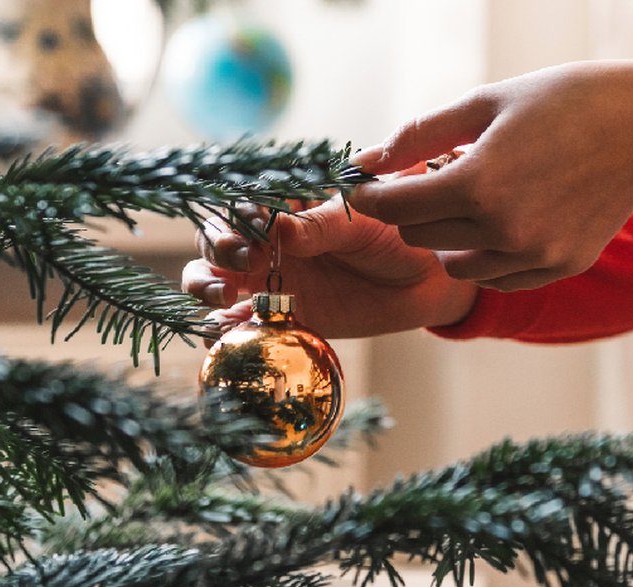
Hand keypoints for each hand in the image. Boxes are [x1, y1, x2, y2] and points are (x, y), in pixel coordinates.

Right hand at [181, 195, 478, 339]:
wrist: (426, 280)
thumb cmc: (396, 233)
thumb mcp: (363, 220)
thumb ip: (322, 224)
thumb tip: (281, 228)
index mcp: (284, 206)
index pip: (240, 205)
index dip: (234, 217)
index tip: (251, 232)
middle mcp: (268, 241)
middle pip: (216, 241)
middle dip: (216, 250)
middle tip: (240, 262)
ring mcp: (270, 280)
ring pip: (214, 279)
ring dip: (206, 286)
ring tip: (224, 297)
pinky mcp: (282, 317)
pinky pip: (242, 324)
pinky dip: (225, 330)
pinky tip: (226, 334)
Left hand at [347, 59, 632, 290]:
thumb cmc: (562, 101)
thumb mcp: (484, 103)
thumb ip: (418, 135)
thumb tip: (364, 160)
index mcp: (478, 183)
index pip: (394, 207)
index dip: (371, 195)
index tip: (365, 184)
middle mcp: (504, 230)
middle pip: (419, 237)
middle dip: (412, 209)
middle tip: (431, 177)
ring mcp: (535, 255)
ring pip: (456, 265)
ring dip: (448, 236)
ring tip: (472, 196)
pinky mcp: (561, 266)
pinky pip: (498, 277)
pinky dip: (486, 254)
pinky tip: (501, 219)